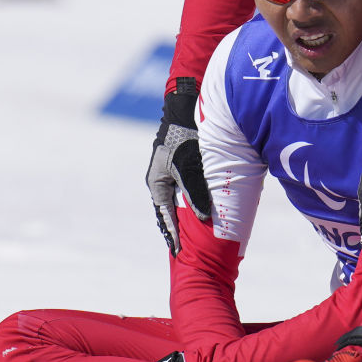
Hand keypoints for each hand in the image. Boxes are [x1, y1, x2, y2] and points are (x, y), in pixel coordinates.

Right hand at [146, 77, 210, 254]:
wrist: (183, 112)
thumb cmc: (184, 138)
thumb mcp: (188, 167)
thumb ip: (195, 192)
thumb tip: (203, 217)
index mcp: (157, 183)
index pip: (165, 215)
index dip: (172, 233)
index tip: (178, 250)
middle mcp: (161, 182)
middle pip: (168, 211)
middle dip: (176, 229)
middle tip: (183, 250)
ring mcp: (170, 175)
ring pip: (177, 203)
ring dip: (184, 218)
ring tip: (190, 237)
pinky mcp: (181, 169)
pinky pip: (185, 192)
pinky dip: (191, 204)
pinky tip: (200, 213)